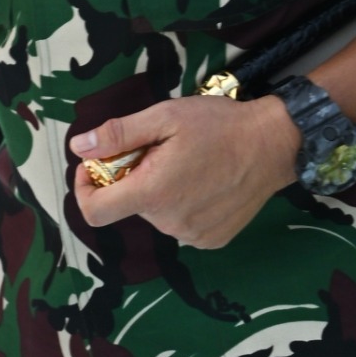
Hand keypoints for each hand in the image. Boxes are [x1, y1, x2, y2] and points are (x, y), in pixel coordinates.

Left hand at [70, 95, 299, 248]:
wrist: (275, 144)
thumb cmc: (220, 125)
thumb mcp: (164, 117)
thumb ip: (118, 134)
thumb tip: (79, 148)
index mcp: (153, 194)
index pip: (95, 212)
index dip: (84, 188)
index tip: (94, 165)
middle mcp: (170, 223)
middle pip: (127, 205)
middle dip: (131, 177)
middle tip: (158, 150)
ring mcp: (193, 235)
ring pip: (154, 213)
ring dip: (157, 190)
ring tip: (185, 163)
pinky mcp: (212, 239)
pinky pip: (179, 223)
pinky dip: (180, 203)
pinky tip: (201, 181)